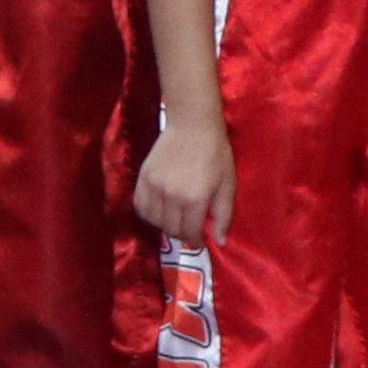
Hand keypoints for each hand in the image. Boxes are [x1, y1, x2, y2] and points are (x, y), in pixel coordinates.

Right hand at [132, 116, 231, 244]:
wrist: (192, 125)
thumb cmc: (216, 154)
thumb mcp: (227, 185)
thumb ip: (224, 216)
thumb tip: (220, 242)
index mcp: (194, 199)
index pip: (189, 233)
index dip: (195, 241)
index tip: (199, 241)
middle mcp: (171, 196)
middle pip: (170, 229)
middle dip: (182, 234)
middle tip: (190, 228)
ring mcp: (154, 186)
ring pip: (153, 220)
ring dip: (165, 225)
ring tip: (175, 218)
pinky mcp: (143, 178)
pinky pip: (140, 206)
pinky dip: (149, 213)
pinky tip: (160, 209)